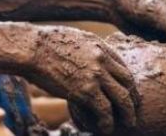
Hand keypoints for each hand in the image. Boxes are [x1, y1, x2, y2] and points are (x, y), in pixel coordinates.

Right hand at [25, 25, 139, 134]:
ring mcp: (95, 75)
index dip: (128, 82)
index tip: (128, 93)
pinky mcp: (85, 90)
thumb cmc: (44, 43)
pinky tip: (105, 128)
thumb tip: (86, 57)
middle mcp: (102, 59)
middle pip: (128, 82)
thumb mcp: (73, 39)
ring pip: (123, 98)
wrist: (31, 48)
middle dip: (134, 98)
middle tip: (134, 110)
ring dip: (128, 114)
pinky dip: (108, 122)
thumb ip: (86, 50)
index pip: (123, 66)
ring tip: (128, 124)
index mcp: (100, 46)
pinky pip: (105, 111)